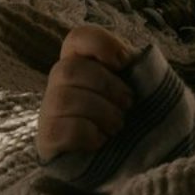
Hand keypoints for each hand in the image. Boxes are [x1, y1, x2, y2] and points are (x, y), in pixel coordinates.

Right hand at [36, 24, 136, 160]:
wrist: (137, 156)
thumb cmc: (140, 116)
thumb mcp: (147, 87)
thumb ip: (140, 68)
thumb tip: (131, 61)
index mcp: (85, 61)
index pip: (78, 37)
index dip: (100, 44)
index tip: (124, 63)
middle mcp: (61, 83)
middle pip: (69, 69)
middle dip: (107, 86)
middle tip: (128, 103)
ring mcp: (50, 111)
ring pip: (63, 99)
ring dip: (101, 112)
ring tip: (118, 125)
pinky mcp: (48, 139)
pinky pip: (60, 129)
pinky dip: (88, 134)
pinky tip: (100, 140)